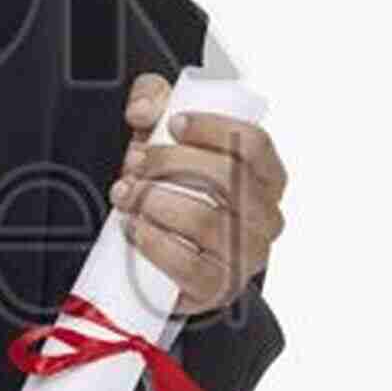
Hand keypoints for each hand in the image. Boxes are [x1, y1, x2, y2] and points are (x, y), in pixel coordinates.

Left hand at [109, 72, 287, 315]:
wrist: (160, 252)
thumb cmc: (173, 187)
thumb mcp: (164, 135)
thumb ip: (154, 101)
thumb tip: (143, 110)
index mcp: (266, 176)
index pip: (254, 144)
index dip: (213, 129)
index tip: (173, 124)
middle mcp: (266, 218)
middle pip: (226, 178)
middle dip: (170, 163)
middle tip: (135, 162)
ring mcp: (246, 257)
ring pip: (206, 220)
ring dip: (154, 201)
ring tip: (125, 193)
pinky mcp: (217, 289)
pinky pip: (190, 267)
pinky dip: (154, 242)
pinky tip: (132, 227)